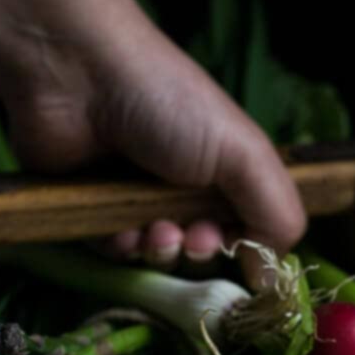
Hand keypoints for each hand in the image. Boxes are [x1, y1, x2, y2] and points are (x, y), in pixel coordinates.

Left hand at [8, 21, 305, 274]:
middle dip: (199, 253)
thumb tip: (274, 275)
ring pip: (157, 258)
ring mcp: (139, 200)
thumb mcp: (245, 153)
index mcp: (228, 172)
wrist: (78, 79)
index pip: (249, 233)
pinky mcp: (94, 210)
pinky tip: (120, 231)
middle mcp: (186, 188)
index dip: (242, 249)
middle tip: (191, 238)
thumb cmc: (170, 105)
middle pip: (202, 253)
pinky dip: (121, 249)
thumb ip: (276, 212)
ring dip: (159, 254)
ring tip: (153, 230)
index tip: (229, 242)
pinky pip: (114, 254)